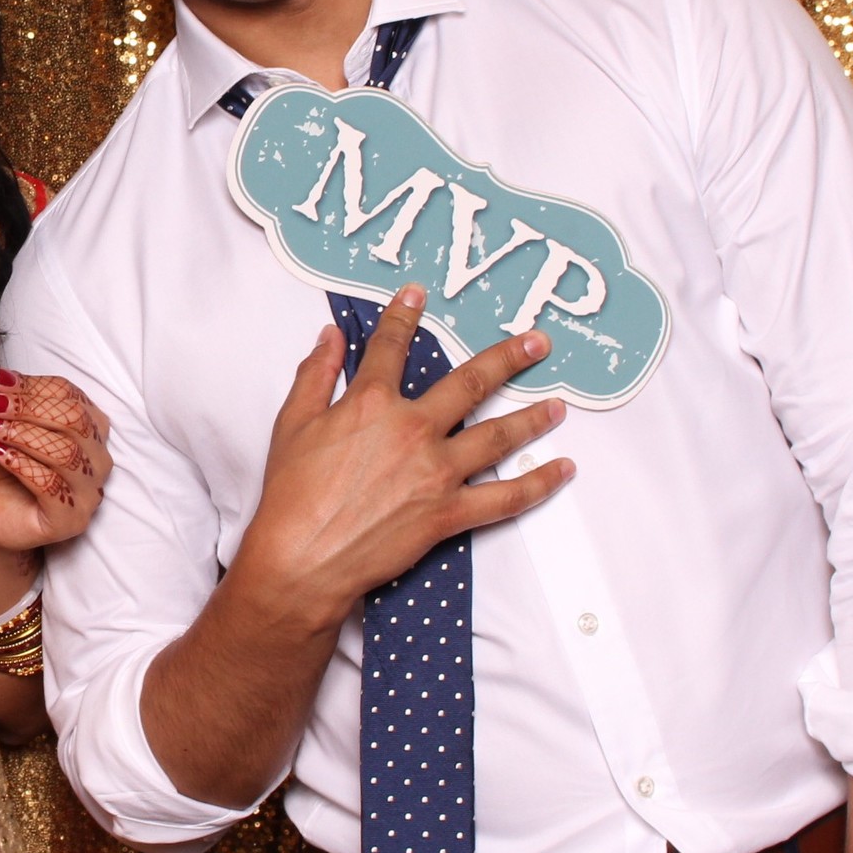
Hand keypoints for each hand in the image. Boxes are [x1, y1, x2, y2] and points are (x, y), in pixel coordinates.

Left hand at [0, 370, 112, 552]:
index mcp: (90, 429)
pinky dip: (21, 464)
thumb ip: (8, 405)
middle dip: (29, 408)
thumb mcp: (3, 427)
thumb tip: (0, 378)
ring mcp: (89, 492)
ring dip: (23, 434)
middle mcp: (98, 459)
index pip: (71, 396)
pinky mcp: (71, 520)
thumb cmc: (1, 469)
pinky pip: (51, 485)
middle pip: (75, 421)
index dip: (34, 386)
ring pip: (66, 452)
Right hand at [236, 285, 573, 624]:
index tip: (418, 294)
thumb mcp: (292, 423)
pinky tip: (561, 470)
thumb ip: (315, 375)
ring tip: (558, 405)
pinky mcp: (448, 512)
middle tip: (538, 341)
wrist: (302, 557)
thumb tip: (330, 336)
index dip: (404, 316)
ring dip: (533, 418)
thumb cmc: (291, 495)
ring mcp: (436, 472)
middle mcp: (413, 429)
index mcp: (372, 404)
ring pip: (498, 436)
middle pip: (470, 383)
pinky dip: (538, 484)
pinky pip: (504, 497)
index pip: (391, 348)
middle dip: (508, 358)